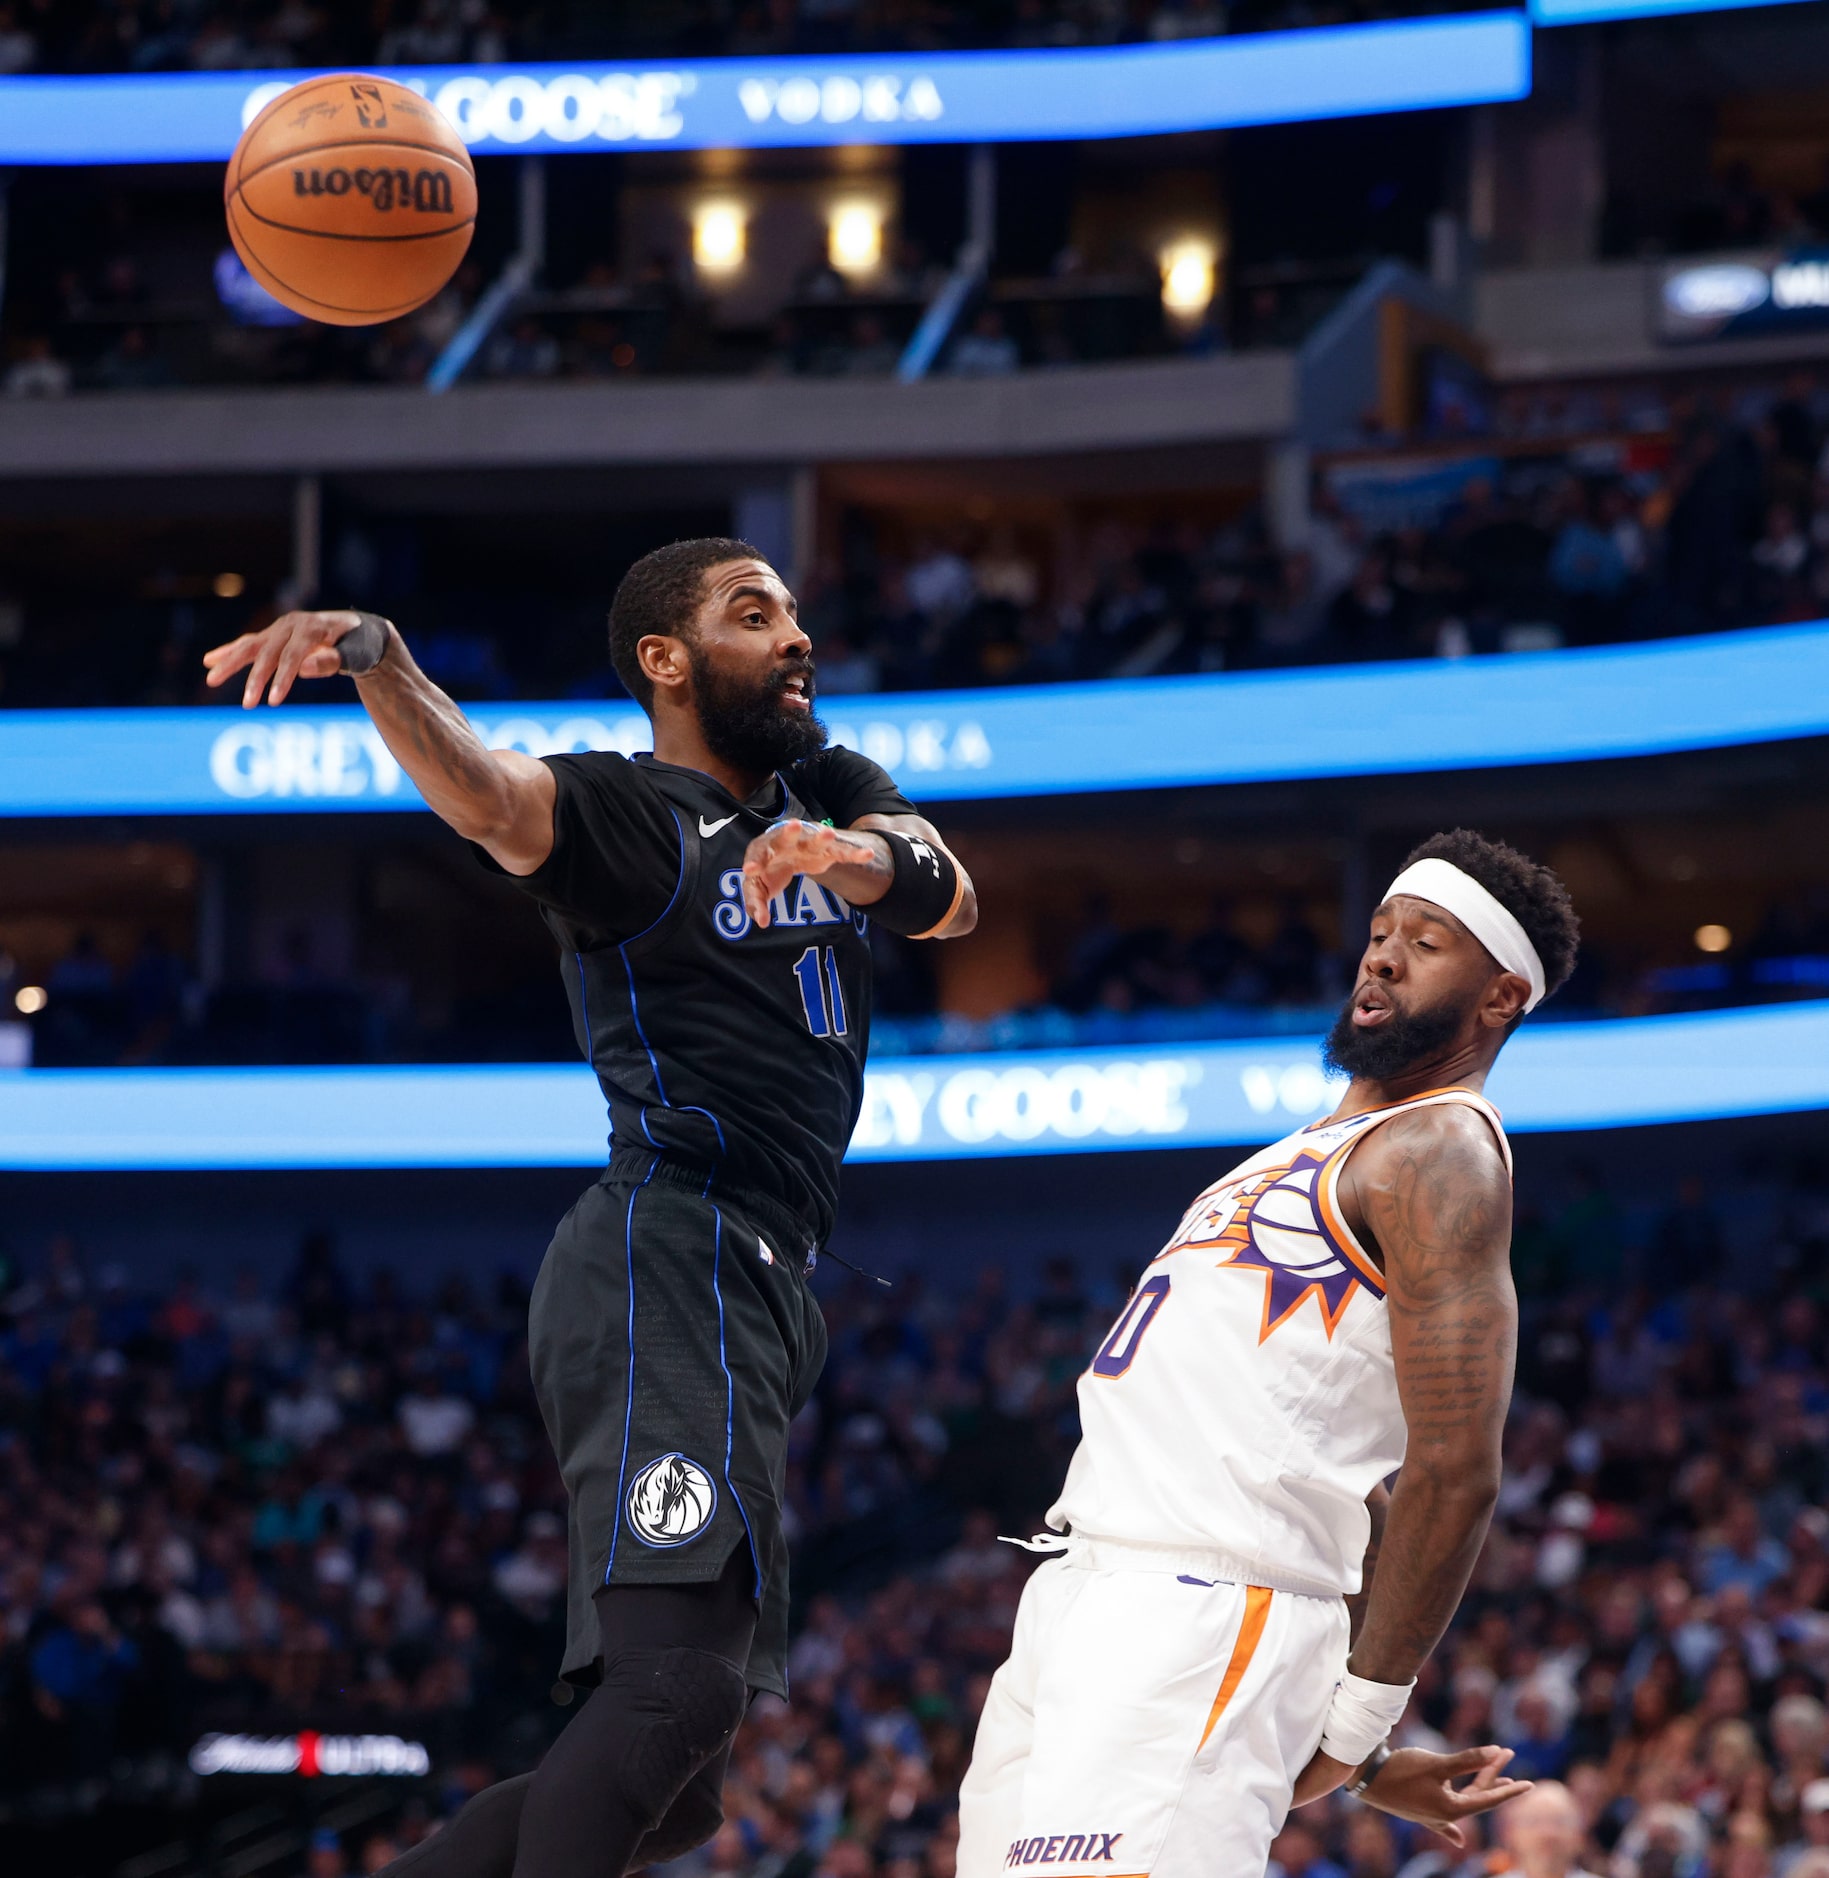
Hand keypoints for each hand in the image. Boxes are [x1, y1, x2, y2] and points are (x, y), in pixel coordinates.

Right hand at [202, 609, 371, 707]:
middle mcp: (292, 625)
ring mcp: (281, 629)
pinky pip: (249, 644)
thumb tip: (303, 669)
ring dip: (230, 663)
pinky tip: (210, 661)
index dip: (282, 679)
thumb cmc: (360, 645)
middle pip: (267, 651)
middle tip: (247, 705)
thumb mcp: (357, 654)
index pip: (293, 656)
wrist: (358, 629)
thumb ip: (334, 660)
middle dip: (255, 678)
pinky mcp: (274, 636)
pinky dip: (229, 652)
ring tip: (211, 679)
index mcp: (313, 628)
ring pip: (251, 645)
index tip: (273, 703)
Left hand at [740, 820, 883, 926]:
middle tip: (793, 825)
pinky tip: (867, 854)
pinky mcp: (827, 851)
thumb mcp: (758, 887)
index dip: (755, 862)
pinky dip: (854, 854)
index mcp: (764, 849)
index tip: (750, 870)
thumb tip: (761, 922)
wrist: (790, 853)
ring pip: (815, 840)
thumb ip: (756, 903)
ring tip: (829, 835)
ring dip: (822, 838)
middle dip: (790, 833)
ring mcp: (807, 844)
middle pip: (786, 836)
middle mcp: (786, 842)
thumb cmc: (769, 870)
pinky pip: (842, 852)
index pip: (758, 854)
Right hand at [1357, 1745, 1530, 1844]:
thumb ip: (1468, 1760)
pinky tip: (1458, 1841)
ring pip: (1463, 1801)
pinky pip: (1443, 1821)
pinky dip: (1452, 1828)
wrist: (1365, 1778)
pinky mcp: (1420, 1812)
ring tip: (1497, 1778)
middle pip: (1476, 1795)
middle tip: (1507, 1755)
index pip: (1488, 1798)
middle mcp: (1445, 1816)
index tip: (1530, 1784)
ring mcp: (1432, 1816)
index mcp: (1452, 1809)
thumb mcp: (1437, 1764)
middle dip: (1492, 1774)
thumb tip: (1497, 1752)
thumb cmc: (1401, 1770)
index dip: (1509, 1789)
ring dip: (1479, 1787)